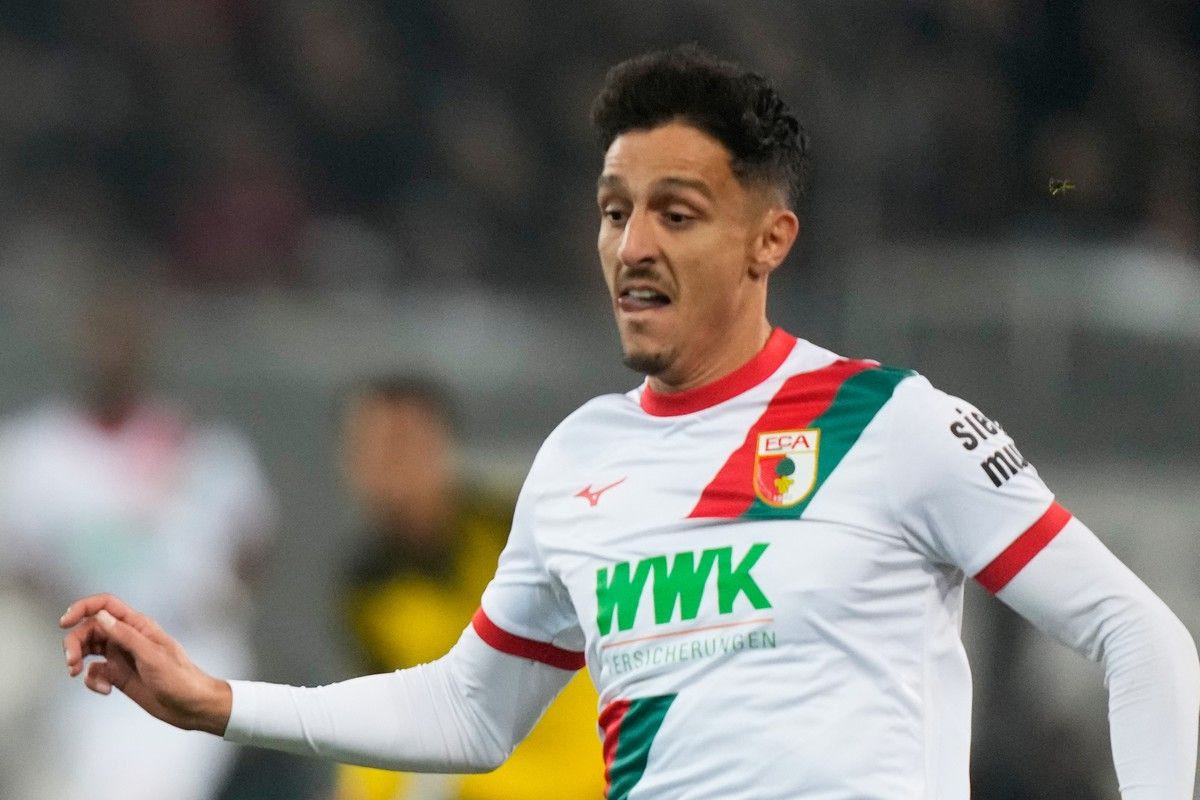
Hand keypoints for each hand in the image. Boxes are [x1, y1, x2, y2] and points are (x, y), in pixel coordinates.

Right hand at [60, 593, 232, 735]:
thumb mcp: (151, 655)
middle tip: (71, 661)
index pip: (106, 605)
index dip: (83, 608)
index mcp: (138, 626)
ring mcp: (122, 656)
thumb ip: (125, 635)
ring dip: (77, 659)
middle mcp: (127, 638)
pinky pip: (95, 672)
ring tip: (75, 673)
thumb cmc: (179, 678)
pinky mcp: (118, 675)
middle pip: (90, 629)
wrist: (190, 706)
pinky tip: (105, 690)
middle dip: (75, 642)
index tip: (65, 622)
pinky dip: (92, 680)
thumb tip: (101, 616)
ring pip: (88, 649)